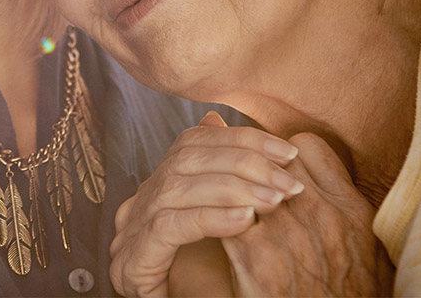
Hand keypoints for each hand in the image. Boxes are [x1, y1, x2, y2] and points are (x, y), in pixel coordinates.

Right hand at [109, 113, 303, 297]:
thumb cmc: (215, 285)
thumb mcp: (230, 227)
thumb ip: (236, 187)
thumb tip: (242, 137)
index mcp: (161, 189)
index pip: (193, 142)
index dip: (240, 139)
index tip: (287, 152)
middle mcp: (141, 203)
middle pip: (185, 158)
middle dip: (243, 162)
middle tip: (288, 180)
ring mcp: (131, 231)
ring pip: (176, 187)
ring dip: (233, 189)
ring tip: (275, 199)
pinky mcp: (132, 261)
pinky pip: (169, 226)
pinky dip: (210, 218)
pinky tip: (245, 220)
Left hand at [221, 133, 394, 296]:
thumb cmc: (350, 292)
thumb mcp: (366, 244)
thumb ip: (344, 200)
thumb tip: (317, 170)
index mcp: (349, 206)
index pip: (304, 146)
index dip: (283, 154)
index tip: (275, 168)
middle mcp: (319, 212)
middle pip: (268, 159)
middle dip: (252, 166)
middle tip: (242, 180)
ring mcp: (284, 231)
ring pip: (241, 180)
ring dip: (231, 187)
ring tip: (225, 199)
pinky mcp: (253, 254)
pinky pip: (222, 213)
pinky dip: (215, 215)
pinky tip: (215, 224)